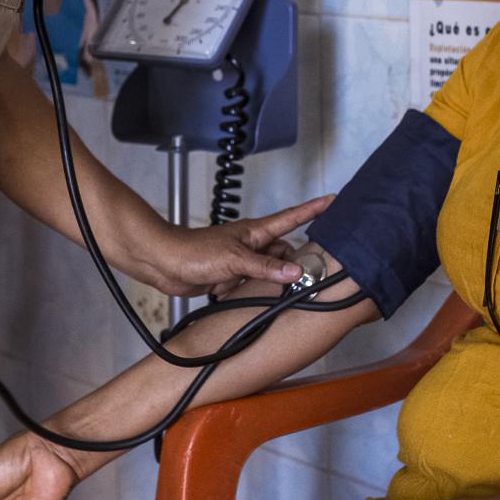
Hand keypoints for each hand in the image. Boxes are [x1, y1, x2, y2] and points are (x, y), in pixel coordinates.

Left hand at [143, 195, 334, 296]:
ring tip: (272, 289)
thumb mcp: (235, 259)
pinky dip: (255, 292)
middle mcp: (252, 244)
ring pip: (271, 271)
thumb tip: (295, 272)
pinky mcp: (232, 278)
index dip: (313, 209)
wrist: (165, 264)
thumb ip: (265, 267)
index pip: (292, 217)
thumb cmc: (195, 252)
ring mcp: (243, 261)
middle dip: (294, 264)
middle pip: (285, 252)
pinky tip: (250, 297)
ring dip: (272, 282)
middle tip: (305, 277)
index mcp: (256, 231)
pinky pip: (254, 286)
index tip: (334, 201)